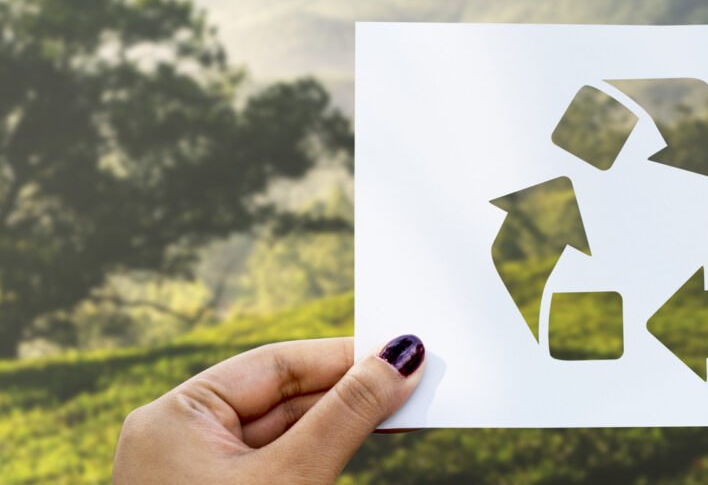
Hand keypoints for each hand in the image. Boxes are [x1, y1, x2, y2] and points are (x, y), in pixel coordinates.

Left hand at [114, 335, 425, 483]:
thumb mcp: (293, 477)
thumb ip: (348, 414)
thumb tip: (400, 358)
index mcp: (175, 417)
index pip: (274, 364)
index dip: (342, 356)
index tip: (402, 351)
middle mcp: (181, 438)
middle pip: (281, 395)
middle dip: (349, 390)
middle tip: (415, 381)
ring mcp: (199, 474)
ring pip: (285, 432)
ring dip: (343, 422)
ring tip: (402, 410)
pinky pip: (279, 464)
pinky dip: (323, 452)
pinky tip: (364, 440)